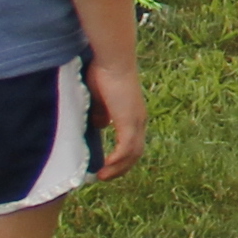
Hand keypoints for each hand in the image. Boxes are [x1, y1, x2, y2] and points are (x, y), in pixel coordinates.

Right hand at [87, 56, 148, 182]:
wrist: (112, 60)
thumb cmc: (103, 74)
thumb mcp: (99, 98)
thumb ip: (100, 112)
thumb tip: (100, 125)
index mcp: (133, 115)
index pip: (132, 143)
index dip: (121, 158)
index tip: (106, 166)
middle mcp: (139, 120)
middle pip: (135, 153)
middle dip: (120, 168)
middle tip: (104, 177)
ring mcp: (136, 121)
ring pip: (132, 154)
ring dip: (117, 168)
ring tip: (102, 177)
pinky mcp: (129, 120)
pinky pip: (126, 148)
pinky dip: (117, 161)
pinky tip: (106, 167)